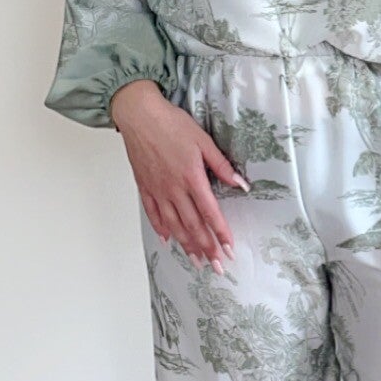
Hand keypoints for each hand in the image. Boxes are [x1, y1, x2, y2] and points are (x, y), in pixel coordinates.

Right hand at [110, 79, 247, 269]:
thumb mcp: (203, 141)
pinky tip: (168, 241)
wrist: (139, 114)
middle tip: (217, 266)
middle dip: (207, 248)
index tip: (229, 249)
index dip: (221, 233)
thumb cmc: (171, 123)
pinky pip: (153, 213)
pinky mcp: (145, 186)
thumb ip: (222, 166)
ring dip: (187, 245)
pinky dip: (161, 229)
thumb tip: (241, 184)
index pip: (210, 213)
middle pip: (193, 225)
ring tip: (197, 262)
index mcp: (191, 178)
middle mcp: (174, 189)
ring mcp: (158, 190)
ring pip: (174, 225)